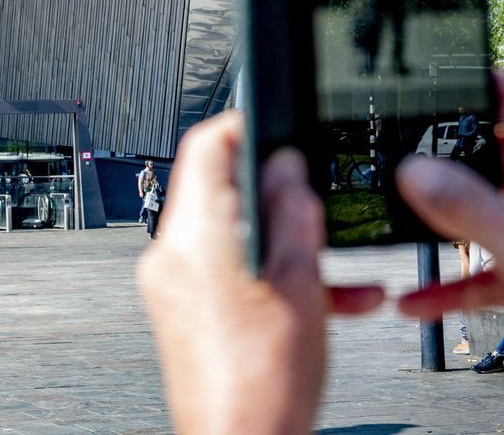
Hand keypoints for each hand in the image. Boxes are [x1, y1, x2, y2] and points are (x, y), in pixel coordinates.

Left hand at [137, 112, 382, 433]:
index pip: (204, 146)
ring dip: (286, 239)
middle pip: (220, 190)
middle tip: (316, 200)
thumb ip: (294, 214)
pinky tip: (323, 295)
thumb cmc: (262, 383)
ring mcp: (176, 287)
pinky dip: (272, 273)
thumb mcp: (301, 284)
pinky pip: (230, 272)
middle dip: (277, 191)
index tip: (274, 121)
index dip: (244, 123)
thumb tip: (286, 166)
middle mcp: (172, 257)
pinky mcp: (187, 314)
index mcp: (193, 238)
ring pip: (233, 233)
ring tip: (331, 260)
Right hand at [397, 74, 503, 432]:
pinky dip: (454, 282)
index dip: (475, 83)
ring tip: (395, 225)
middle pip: (490, 157)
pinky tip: (417, 302)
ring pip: (485, 216)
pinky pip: (490, 271)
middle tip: (392, 154)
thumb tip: (416, 169)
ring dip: (441, 225)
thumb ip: (472, 209)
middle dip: (440, 157)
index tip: (430, 75)